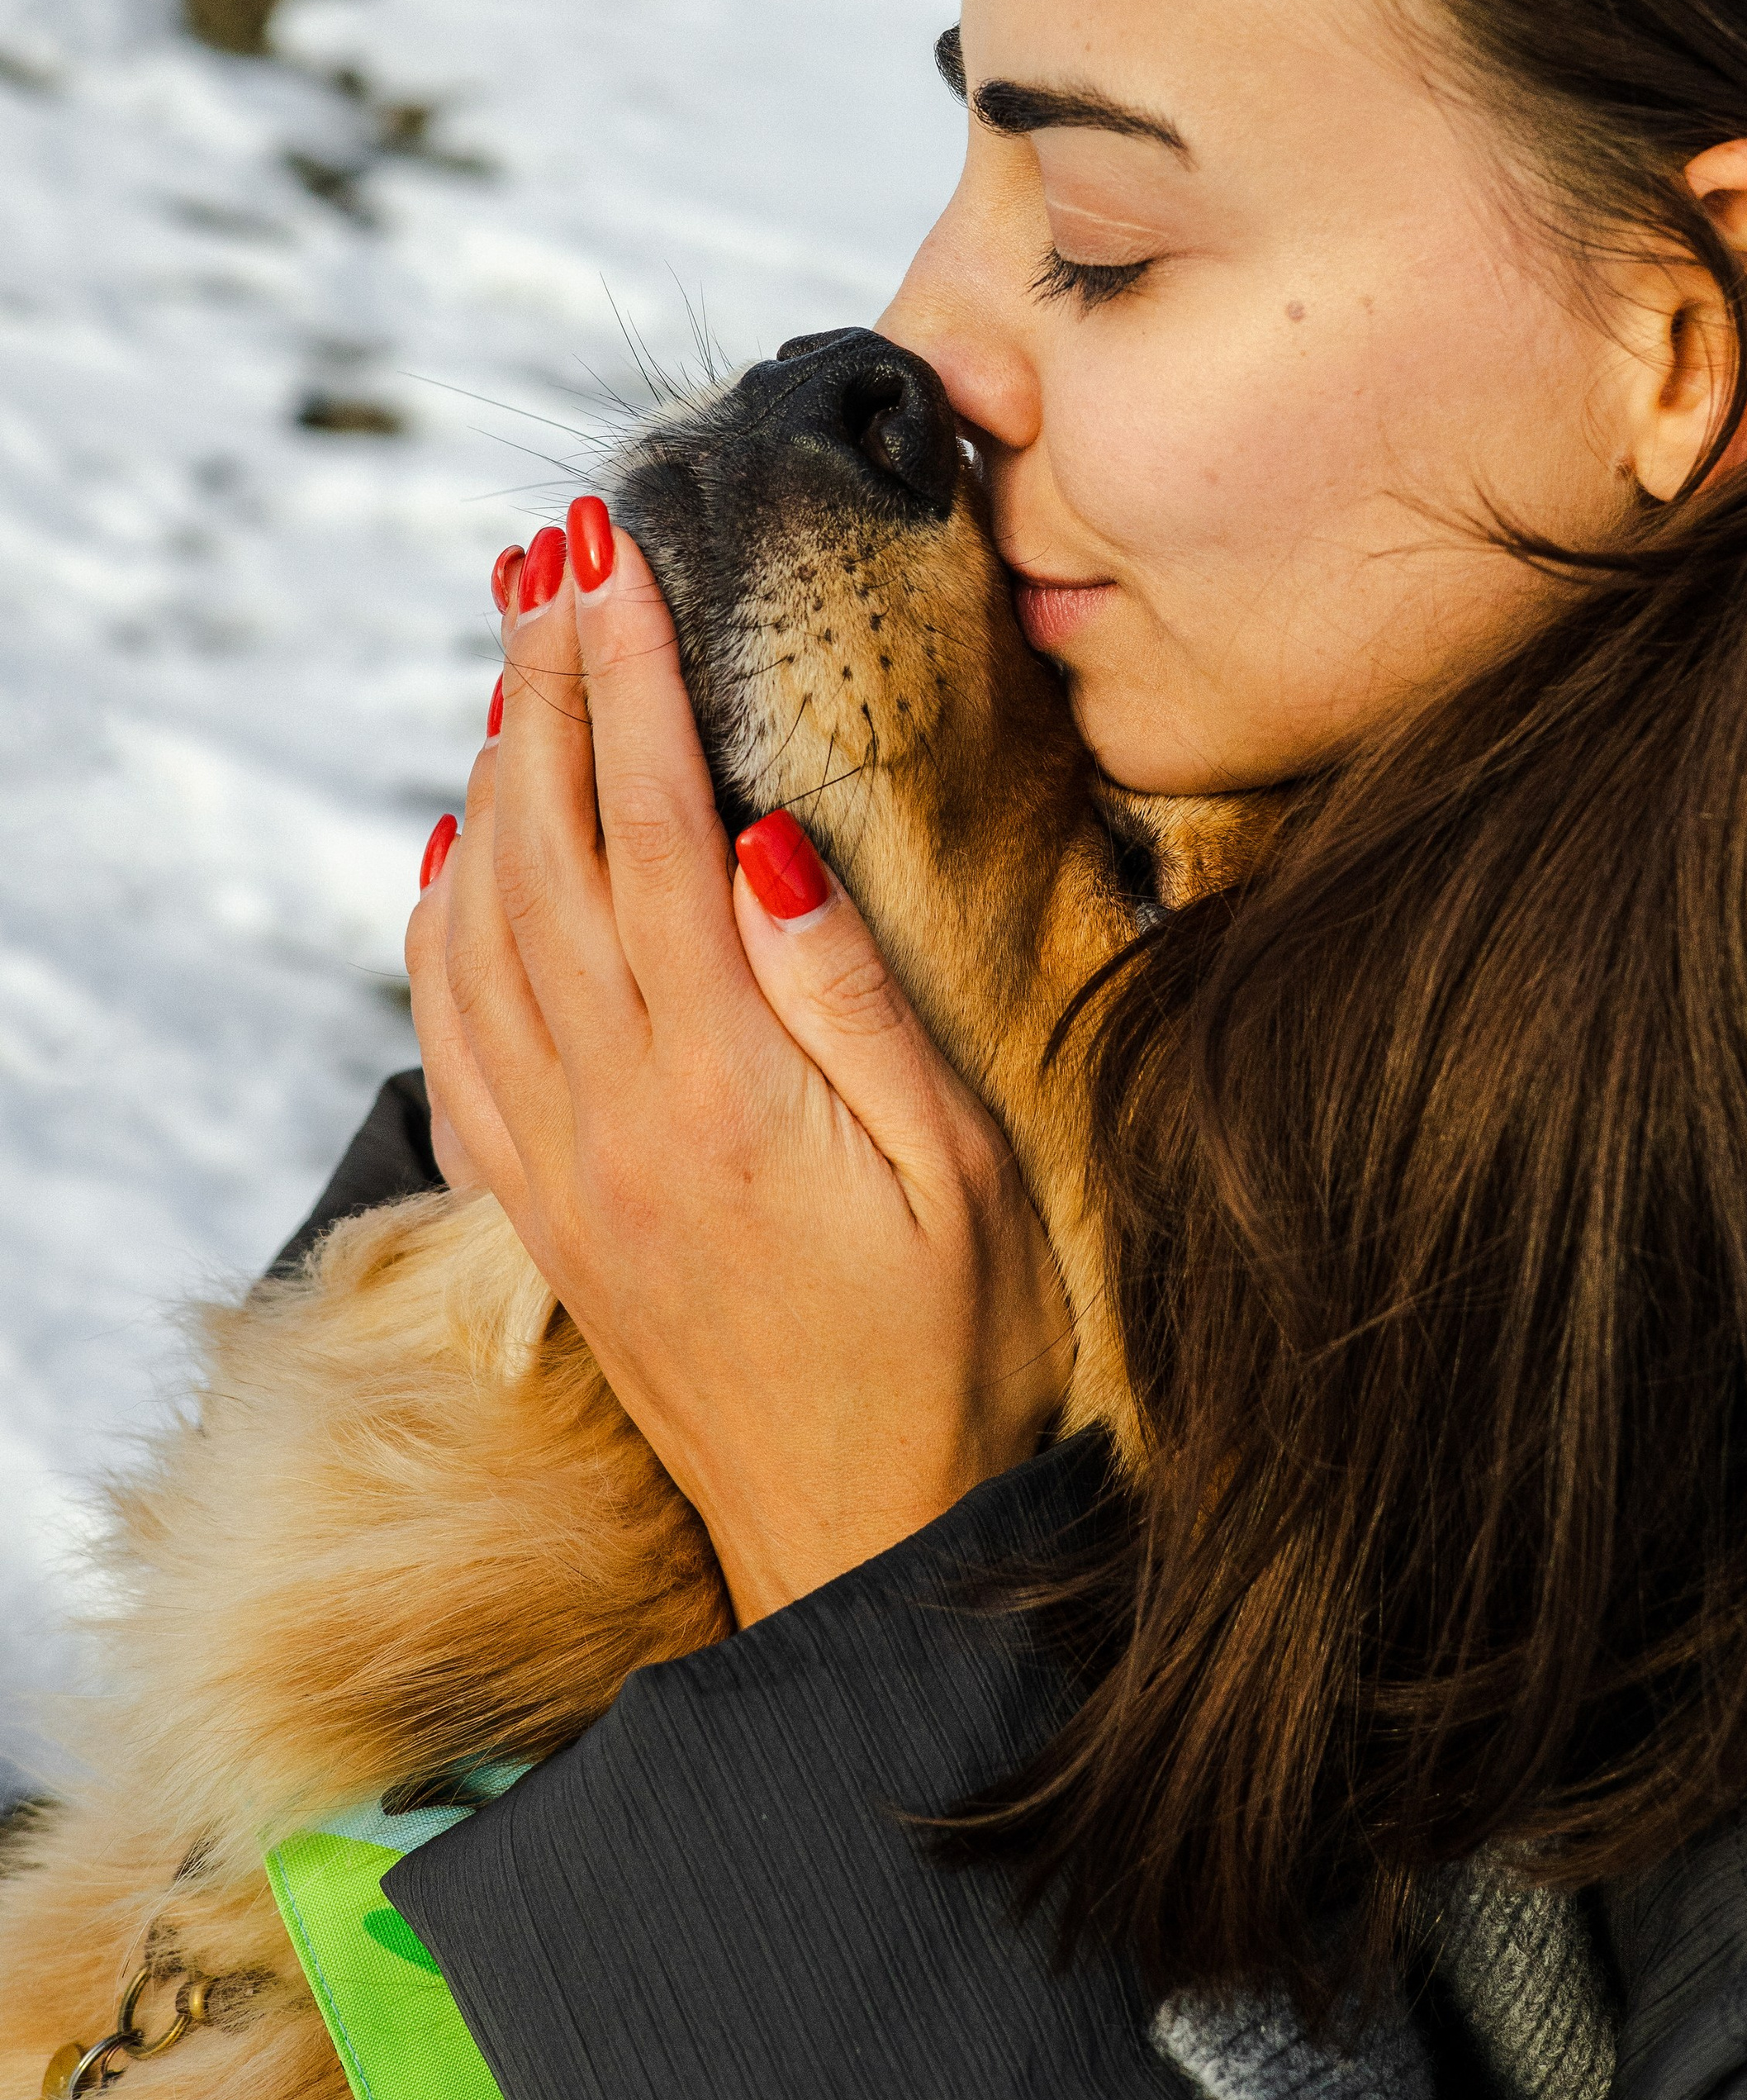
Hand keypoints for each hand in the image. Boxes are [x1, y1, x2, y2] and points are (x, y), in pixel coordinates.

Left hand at [404, 504, 1074, 1625]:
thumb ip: (851, 1000)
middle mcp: (608, 1114)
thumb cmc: (959, 1356)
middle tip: (552, 558)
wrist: (865, 1541)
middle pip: (541, 853)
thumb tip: (759, 840)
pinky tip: (450, 863)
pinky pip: (451, 1042)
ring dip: (487, 780)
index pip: (647, 829)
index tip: (612, 560)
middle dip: (541, 688)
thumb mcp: (960, 1170)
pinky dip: (433, 929)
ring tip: (510, 664)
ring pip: (477, 931)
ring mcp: (559, 1166)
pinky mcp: (546, 1212)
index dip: (623, 681)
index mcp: (719, 1086)